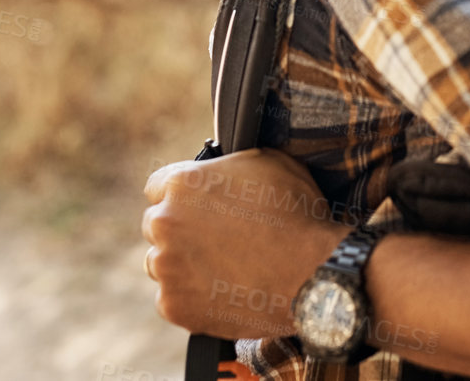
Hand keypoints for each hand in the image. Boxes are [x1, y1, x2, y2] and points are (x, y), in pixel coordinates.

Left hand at [142, 147, 351, 339]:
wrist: (312, 275)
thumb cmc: (296, 216)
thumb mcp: (269, 163)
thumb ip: (230, 163)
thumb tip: (225, 164)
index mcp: (181, 184)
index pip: (157, 186)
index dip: (181, 196)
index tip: (197, 207)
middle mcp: (165, 223)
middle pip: (157, 225)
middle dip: (180, 230)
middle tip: (215, 240)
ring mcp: (167, 267)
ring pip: (160, 263)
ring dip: (181, 264)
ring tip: (219, 268)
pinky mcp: (174, 305)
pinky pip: (172, 299)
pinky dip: (191, 298)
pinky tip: (221, 291)